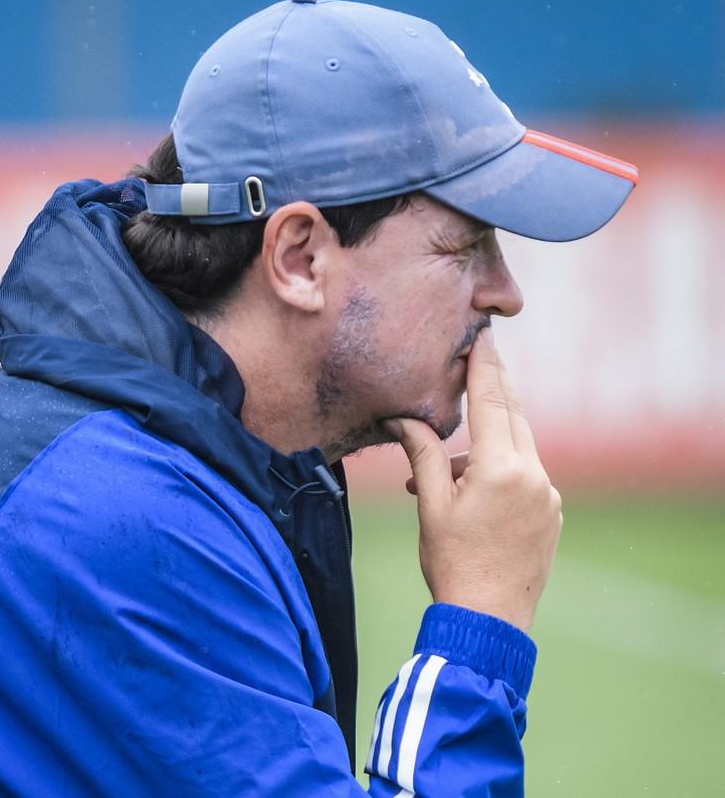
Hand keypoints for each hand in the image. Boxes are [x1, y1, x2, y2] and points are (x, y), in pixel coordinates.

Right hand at [384, 329, 561, 632]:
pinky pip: (527, 473)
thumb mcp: (430, 506)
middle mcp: (534, 474)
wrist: (488, 620)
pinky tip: (472, 489)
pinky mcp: (552, 512)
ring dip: (486, 441)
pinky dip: (501, 467)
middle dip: (492, 388)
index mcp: (501, 468)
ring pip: (518, 446)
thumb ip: (421, 455)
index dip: (484, 365)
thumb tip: (402, 418)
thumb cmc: (452, 562)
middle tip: (477, 360)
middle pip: (512, 415)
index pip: (492, 400)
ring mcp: (549, 494)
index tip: (481, 335)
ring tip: (445, 471)